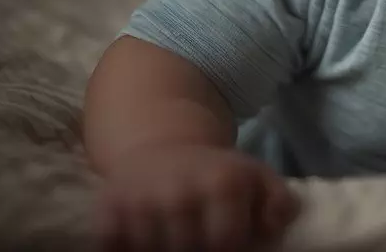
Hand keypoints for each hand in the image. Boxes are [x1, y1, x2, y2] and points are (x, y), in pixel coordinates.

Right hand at [94, 144, 298, 251]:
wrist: (161, 145)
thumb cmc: (215, 172)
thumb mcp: (256, 176)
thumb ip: (279, 201)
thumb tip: (274, 226)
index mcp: (222, 183)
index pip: (227, 243)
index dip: (229, 247)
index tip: (226, 240)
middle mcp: (180, 192)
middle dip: (196, 248)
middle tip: (197, 236)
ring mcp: (140, 202)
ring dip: (163, 248)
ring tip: (174, 235)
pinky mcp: (106, 211)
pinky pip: (114, 249)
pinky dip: (127, 247)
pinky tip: (142, 237)